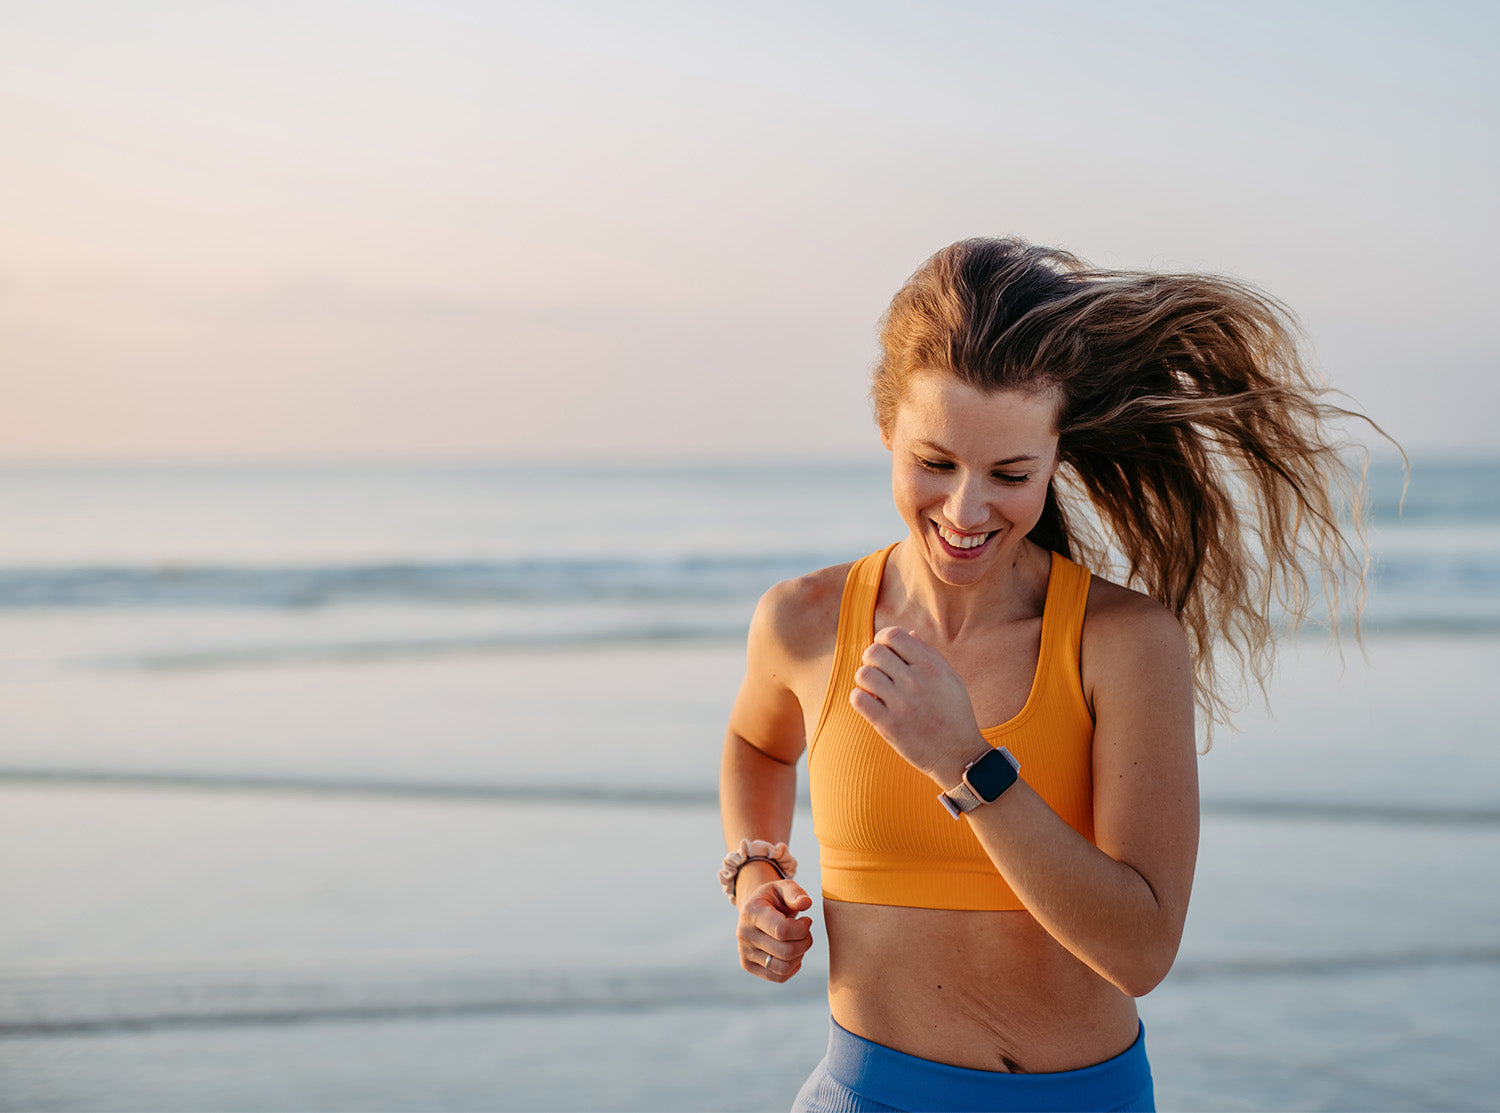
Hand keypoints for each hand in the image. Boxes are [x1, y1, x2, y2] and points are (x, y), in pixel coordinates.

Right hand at [736, 877, 813, 982]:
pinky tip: (793, 953)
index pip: (782, 931)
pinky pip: (778, 977)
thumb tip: (806, 903)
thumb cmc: (774, 898)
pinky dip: (792, 967)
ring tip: (799, 942)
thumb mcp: (784, 887)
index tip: (807, 920)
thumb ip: (795, 892)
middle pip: (786, 951)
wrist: (755, 909)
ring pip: (783, 967)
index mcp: (751, 912)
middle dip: (805, 942)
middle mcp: (743, 934)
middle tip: (806, 932)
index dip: (802, 928)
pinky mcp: (747, 965)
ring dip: (800, 955)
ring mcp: (744, 952)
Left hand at [849, 626, 986, 783]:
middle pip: (874, 652)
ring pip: (863, 674)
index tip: (885, 650)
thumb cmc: (956, 714)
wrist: (959, 755)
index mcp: (931, 667)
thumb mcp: (951, 679)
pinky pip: (858, 699)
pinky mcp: (888, 725)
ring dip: (865, 679)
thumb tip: (909, 634)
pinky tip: (871, 704)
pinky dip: (860, 698)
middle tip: (878, 670)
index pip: (893, 635)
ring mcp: (901, 704)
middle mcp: (915, 681)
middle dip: (871, 658)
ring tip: (874, 689)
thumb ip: (929, 655)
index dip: (883, 639)